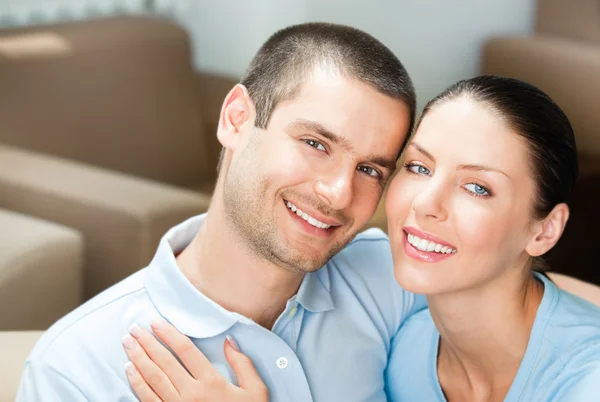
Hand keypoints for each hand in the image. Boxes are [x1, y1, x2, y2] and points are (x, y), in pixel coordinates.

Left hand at [121, 318, 268, 401]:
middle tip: (134, 329)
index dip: (169, 334)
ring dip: (138, 359)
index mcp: (211, 382)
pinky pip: (148, 399)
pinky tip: (130, 371)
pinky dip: (137, 383)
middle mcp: (191, 393)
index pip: (185, 350)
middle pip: (164, 362)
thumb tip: (229, 341)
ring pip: (153, 378)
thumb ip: (243, 363)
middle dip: (147, 343)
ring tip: (128, 344)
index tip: (156, 323)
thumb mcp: (255, 390)